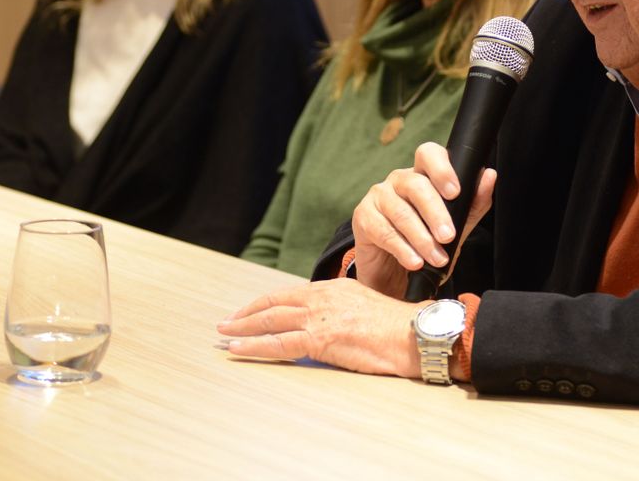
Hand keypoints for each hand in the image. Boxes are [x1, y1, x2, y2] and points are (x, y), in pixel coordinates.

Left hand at [217, 278, 421, 377]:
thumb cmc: (397, 328)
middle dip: (246, 314)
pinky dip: (254, 346)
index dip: (265, 303)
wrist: (414, 334)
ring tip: (224, 334)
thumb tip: (325, 326)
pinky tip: (239, 349)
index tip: (249, 311)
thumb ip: (340, 312)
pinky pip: (279, 343)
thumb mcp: (364, 308)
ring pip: (270, 320)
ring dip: (243, 328)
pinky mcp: (320, 338)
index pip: (289, 294)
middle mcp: (321, 298)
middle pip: (273, 303)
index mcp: (332, 289)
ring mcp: (319, 317)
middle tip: (226, 321)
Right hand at [351, 142, 496, 297]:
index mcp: (422, 175)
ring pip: (400, 211)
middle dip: (435, 212)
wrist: (396, 278)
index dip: (442, 169)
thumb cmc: (426, 246)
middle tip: (448, 236)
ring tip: (437, 257)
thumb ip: (472, 204)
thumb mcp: (456, 229)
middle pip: (415, 184)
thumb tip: (489, 175)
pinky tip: (415, 262)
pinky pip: (383, 230)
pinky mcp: (363, 218)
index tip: (455, 192)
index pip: (429, 154)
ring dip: (422, 237)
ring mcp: (378, 197)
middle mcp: (398, 181)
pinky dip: (402, 249)